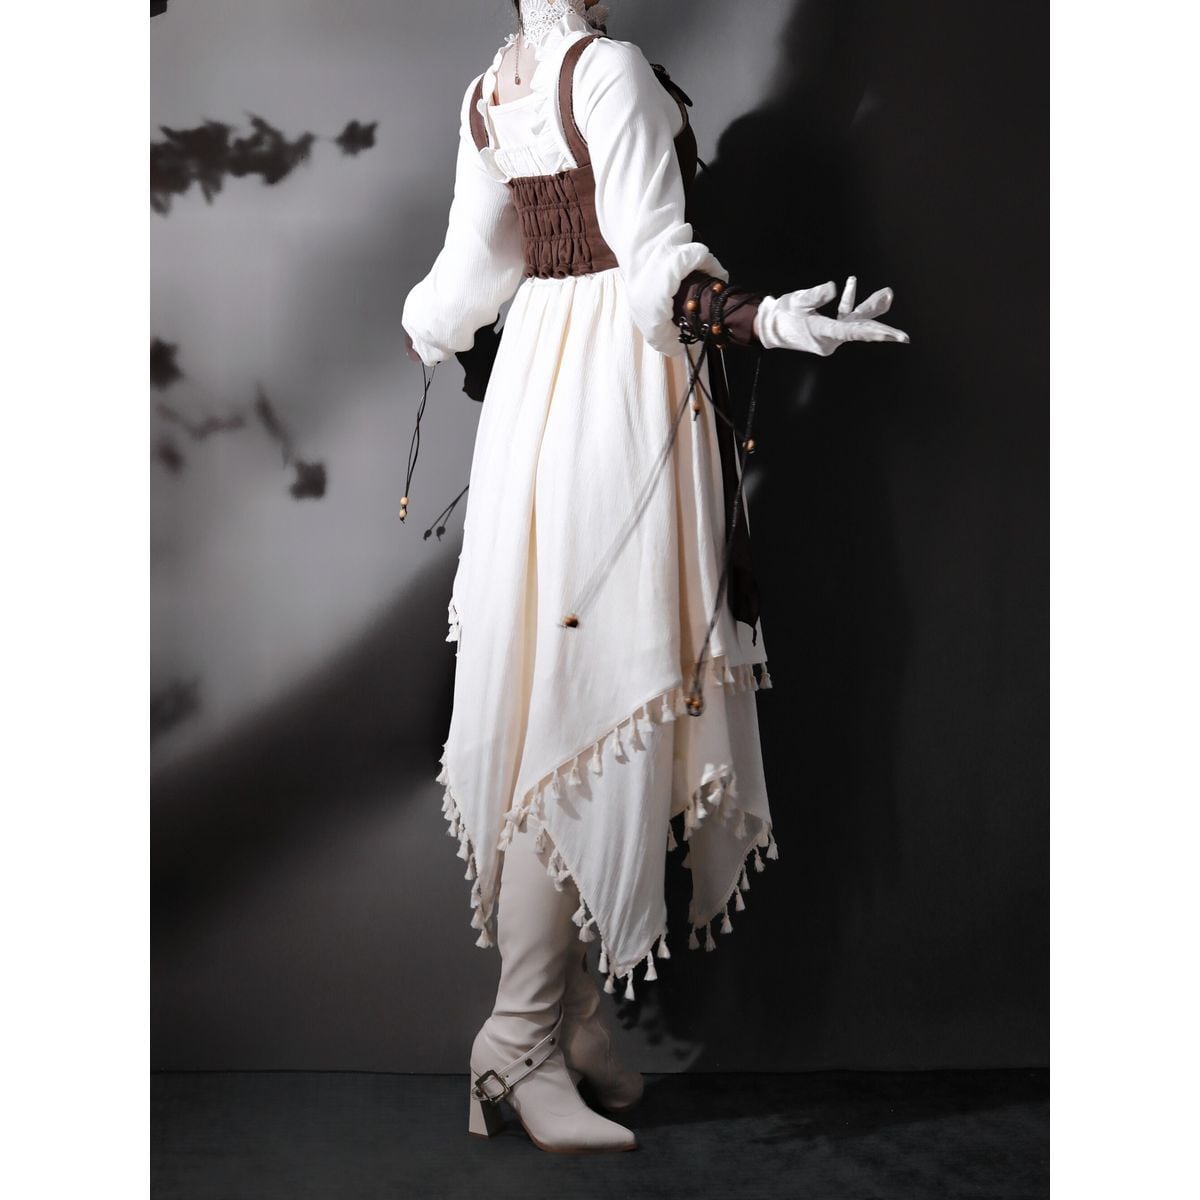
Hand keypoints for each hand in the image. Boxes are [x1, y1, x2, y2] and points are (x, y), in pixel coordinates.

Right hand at [754, 276, 909, 355]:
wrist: (769, 327)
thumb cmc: (781, 314)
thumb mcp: (796, 301)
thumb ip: (816, 295)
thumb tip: (834, 287)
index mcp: (822, 333)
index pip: (853, 331)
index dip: (874, 332)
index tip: (892, 337)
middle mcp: (830, 339)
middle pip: (860, 330)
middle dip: (881, 327)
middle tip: (903, 337)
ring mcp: (831, 336)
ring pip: (855, 322)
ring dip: (870, 308)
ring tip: (887, 293)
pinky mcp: (829, 330)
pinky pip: (845, 317)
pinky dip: (850, 302)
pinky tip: (852, 283)